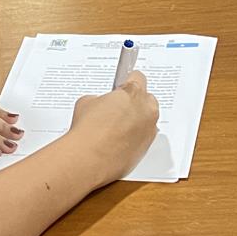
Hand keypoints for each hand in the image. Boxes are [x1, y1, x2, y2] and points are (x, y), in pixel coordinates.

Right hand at [68, 71, 159, 185]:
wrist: (89, 158)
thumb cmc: (88, 130)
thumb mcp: (86, 102)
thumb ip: (101, 98)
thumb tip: (103, 104)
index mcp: (133, 92)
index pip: (138, 77)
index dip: (127, 81)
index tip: (122, 86)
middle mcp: (147, 110)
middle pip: (147, 98)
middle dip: (134, 102)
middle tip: (116, 108)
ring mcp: (149, 130)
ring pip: (146, 119)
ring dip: (135, 120)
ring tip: (113, 127)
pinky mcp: (147, 148)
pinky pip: (143, 136)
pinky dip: (133, 136)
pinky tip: (115, 140)